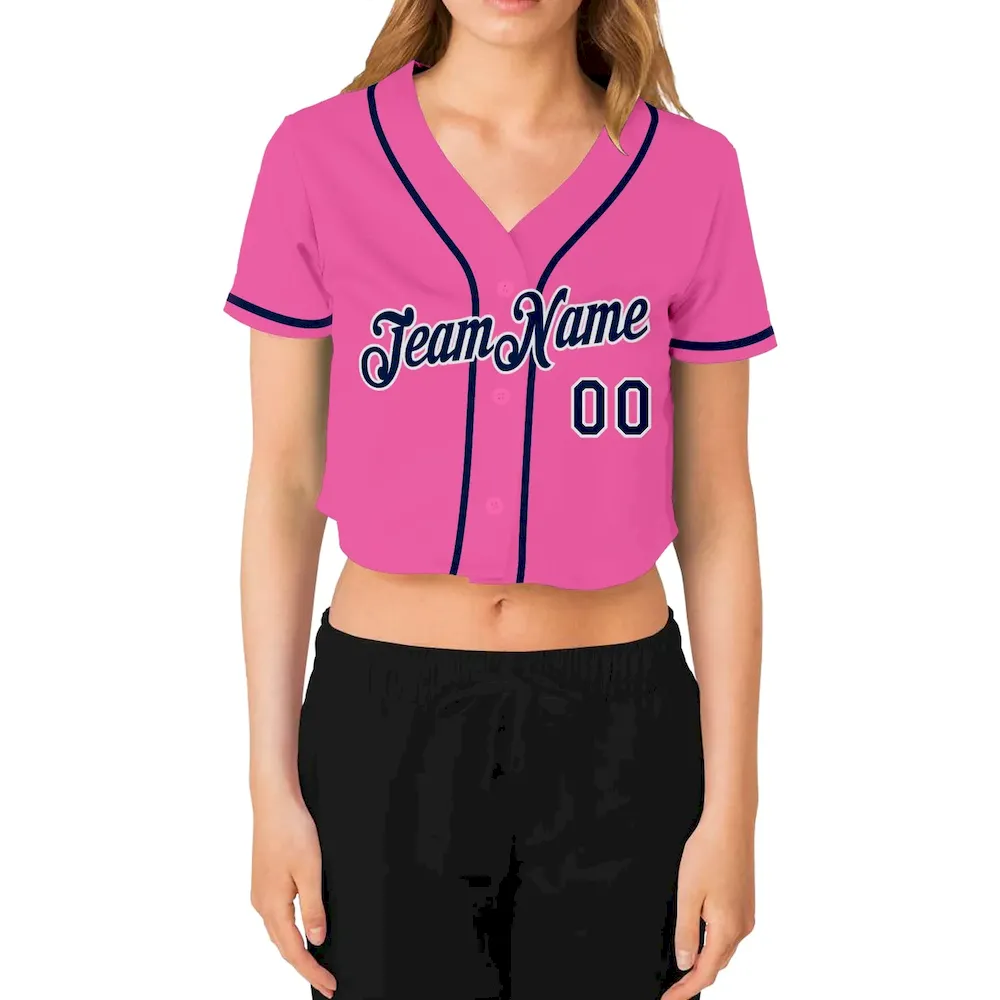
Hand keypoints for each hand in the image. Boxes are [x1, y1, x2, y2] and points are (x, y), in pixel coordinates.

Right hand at [250, 791, 336, 997]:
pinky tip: (301, 931)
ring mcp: (260, 893)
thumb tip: (317, 940)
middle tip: (327, 982)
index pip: (294, 950)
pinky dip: (289, 932)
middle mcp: (261, 904)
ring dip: (296, 951)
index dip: (312, 971)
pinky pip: (277, 918)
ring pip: (279, 933)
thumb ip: (314, 909)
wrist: (274, 802)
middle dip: (305, 967)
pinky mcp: (264, 883)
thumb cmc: (291, 831)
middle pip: (283, 947)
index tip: (329, 985)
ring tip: (316, 964)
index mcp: (272, 905)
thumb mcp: (310, 871)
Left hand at [661, 813, 755, 998]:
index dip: (686, 990)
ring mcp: (746, 915)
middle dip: (695, 979)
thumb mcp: (688, 895)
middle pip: (717, 965)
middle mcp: (742, 927)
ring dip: (706, 962)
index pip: (706, 973)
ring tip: (683, 970)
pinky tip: (701, 940)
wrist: (730, 824)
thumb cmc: (707, 854)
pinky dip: (715, 945)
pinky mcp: (745, 903)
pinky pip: (729, 935)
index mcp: (727, 929)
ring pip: (724, 950)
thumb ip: (686, 933)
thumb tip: (686, 964)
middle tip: (671, 988)